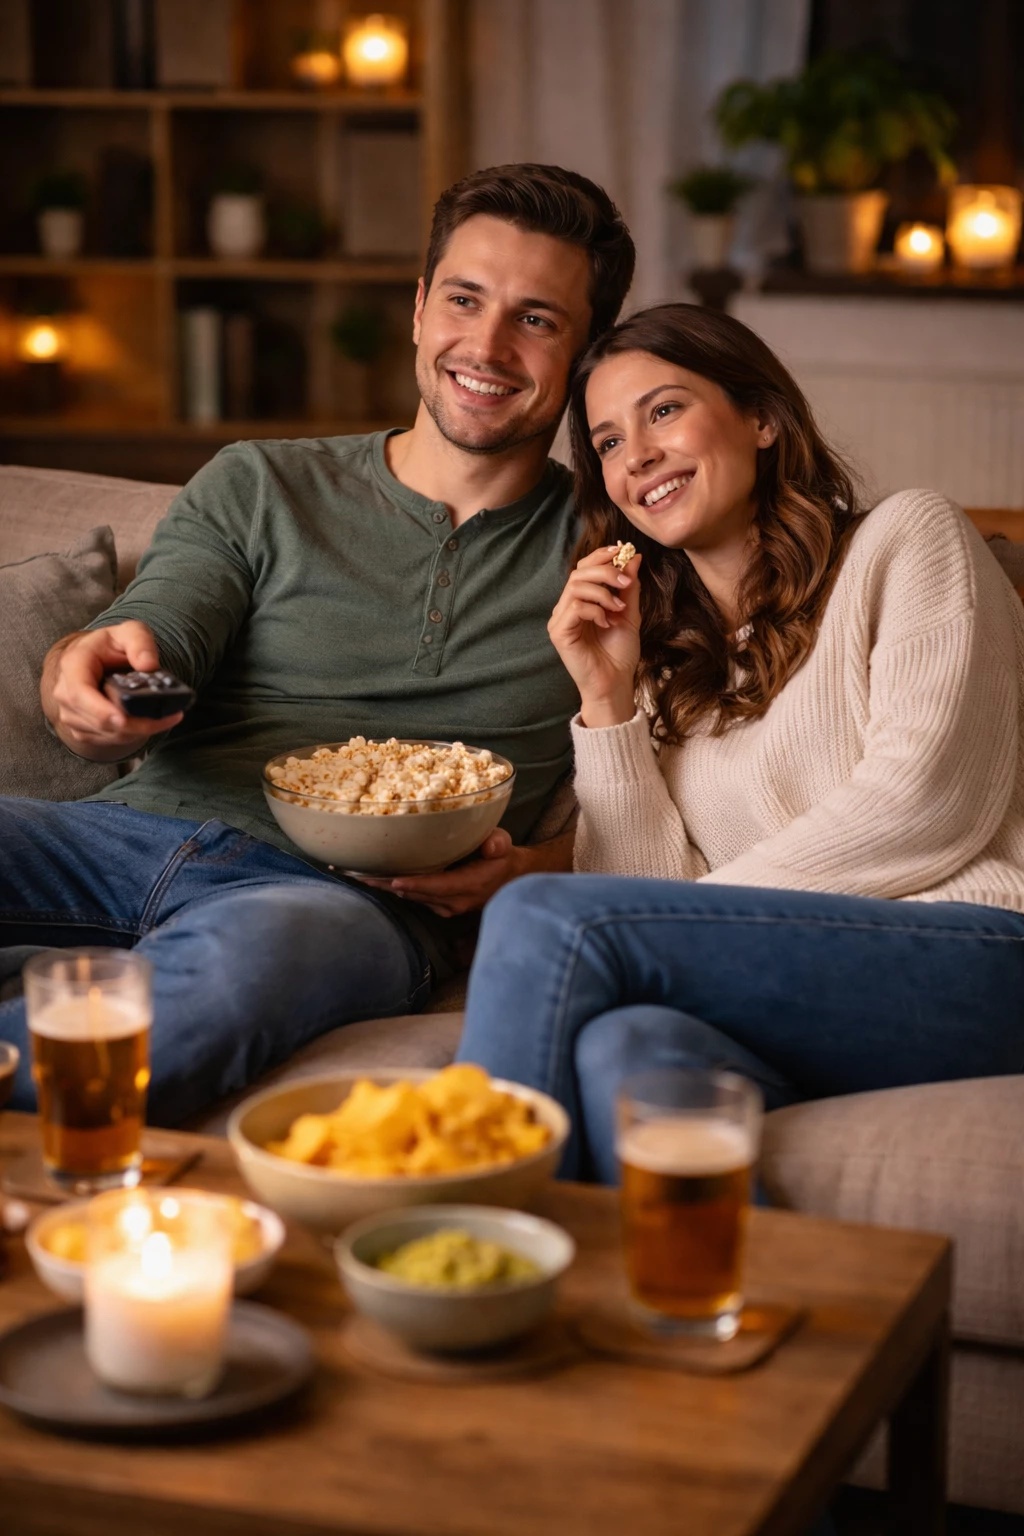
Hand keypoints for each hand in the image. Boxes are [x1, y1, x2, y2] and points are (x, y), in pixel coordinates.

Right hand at [42, 620, 185, 761]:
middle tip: (168, 717)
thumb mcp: (131, 632)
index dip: (100, 710)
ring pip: (106, 734)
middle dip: (134, 724)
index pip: (79, 693)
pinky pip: (108, 740)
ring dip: (137, 730)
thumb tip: (148, 665)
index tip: (123, 720)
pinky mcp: (83, 729)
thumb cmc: (112, 645)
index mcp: (74, 665)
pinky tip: (150, 722)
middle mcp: (66, 693)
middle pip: (97, 720)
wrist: (98, 659)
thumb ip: (140, 642)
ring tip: (166, 717)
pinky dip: (132, 735)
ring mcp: (72, 714)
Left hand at [355, 828, 526, 917]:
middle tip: (362, 875)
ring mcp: (448, 907)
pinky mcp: (440, 907)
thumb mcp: (504, 845)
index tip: (395, 880)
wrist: (508, 879)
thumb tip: (491, 846)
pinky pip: (416, 898)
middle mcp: (457, 901)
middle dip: (390, 885)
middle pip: (419, 894)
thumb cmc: (502, 857)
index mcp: (472, 885)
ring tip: (362, 876)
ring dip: (388, 888)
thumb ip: (498, 843)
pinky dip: (397, 889)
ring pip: (414, 898)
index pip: (440, 886)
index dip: (417, 884)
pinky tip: (379, 880)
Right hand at [547, 545, 640, 726]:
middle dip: (605, 571)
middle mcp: (566, 608)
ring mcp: (560, 620)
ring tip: (618, 608)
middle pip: (578, 572)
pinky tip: (606, 623)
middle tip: (625, 582)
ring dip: (602, 592)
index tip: (622, 552)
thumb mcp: (629, 614)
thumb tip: (634, 557)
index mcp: (580, 601)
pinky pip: (574, 607)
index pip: (583, 568)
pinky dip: (595, 610)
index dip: (601, 556)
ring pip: (575, 587)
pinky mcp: (559, 633)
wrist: (615, 683)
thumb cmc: (619, 654)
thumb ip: (629, 587)